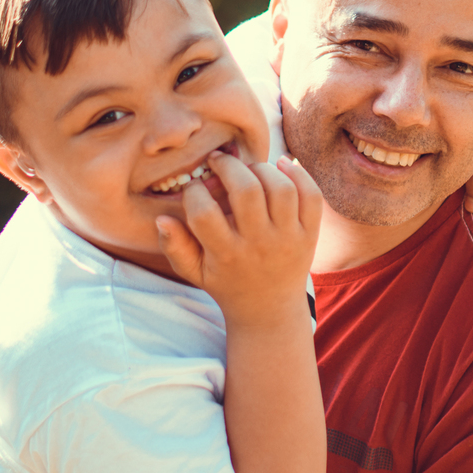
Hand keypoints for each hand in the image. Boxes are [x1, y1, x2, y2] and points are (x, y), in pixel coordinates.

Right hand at [156, 152, 322, 323]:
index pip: (204, 212)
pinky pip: (311, 196)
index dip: (194, 191)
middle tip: (219, 161)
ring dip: (261, 168)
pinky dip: (299, 173)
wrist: (269, 310)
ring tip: (248, 169)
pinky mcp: (309, 234)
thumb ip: (174, 246)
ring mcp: (288, 239)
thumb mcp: (193, 271)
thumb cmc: (226, 283)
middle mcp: (259, 245)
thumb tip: (161, 219)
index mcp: (226, 255)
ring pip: (280, 188)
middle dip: (228, 166)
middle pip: (246, 190)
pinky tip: (281, 165)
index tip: (195, 188)